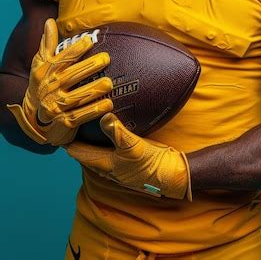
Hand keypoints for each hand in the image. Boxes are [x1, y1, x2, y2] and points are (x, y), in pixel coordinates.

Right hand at [7, 19, 112, 145]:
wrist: (34, 118)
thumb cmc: (42, 85)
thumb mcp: (40, 64)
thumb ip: (48, 44)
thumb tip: (50, 21)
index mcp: (47, 72)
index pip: (62, 58)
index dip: (75, 49)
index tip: (89, 40)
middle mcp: (50, 88)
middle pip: (71, 76)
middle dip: (88, 67)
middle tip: (106, 58)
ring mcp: (56, 106)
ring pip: (77, 97)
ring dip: (93, 90)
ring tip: (109, 83)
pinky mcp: (64, 121)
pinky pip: (80, 116)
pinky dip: (94, 111)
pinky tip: (108, 105)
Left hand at [66, 113, 191, 200]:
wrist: (170, 175)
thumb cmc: (151, 163)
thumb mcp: (134, 145)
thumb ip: (117, 132)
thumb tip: (103, 116)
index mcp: (104, 164)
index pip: (78, 152)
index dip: (68, 140)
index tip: (58, 126)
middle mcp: (107, 167)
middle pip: (84, 154)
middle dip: (76, 140)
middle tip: (68, 121)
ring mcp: (117, 166)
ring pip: (96, 154)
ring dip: (88, 142)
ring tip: (83, 126)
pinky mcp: (127, 162)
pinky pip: (108, 152)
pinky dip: (102, 142)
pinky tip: (106, 133)